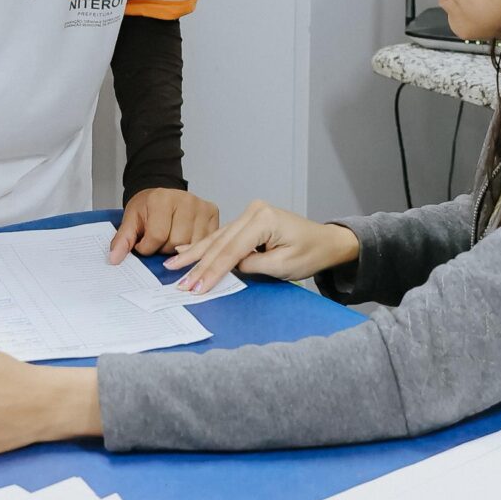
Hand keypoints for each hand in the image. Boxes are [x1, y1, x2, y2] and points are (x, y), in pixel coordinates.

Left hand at [110, 187, 220, 262]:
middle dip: (163, 249)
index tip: (143, 243)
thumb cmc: (147, 208)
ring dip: (179, 250)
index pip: (157, 236)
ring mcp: (201, 206)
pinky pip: (205, 242)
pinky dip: (193, 246)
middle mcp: (185, 200)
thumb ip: (123, 240)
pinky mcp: (213, 213)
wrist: (161, 195)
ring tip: (171, 239)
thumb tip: (114, 259)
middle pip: (176, 243)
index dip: (147, 247)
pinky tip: (185, 240)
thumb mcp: (131, 220)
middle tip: (158, 240)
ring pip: (191, 246)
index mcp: (162, 199)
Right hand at [166, 199, 358, 293]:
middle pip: (220, 243)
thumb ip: (253, 265)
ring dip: (195, 254)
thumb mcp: (284, 265)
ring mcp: (249, 214)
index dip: (212, 272)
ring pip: (217, 238)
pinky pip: (222, 236)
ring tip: (173, 264)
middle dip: (198, 264)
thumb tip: (231, 268)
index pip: (231, 251)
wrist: (327, 242)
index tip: (196, 288)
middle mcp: (253, 212)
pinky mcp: (247, 221)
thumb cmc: (310, 253)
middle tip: (178, 281)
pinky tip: (184, 248)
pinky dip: (204, 245)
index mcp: (263, 219)